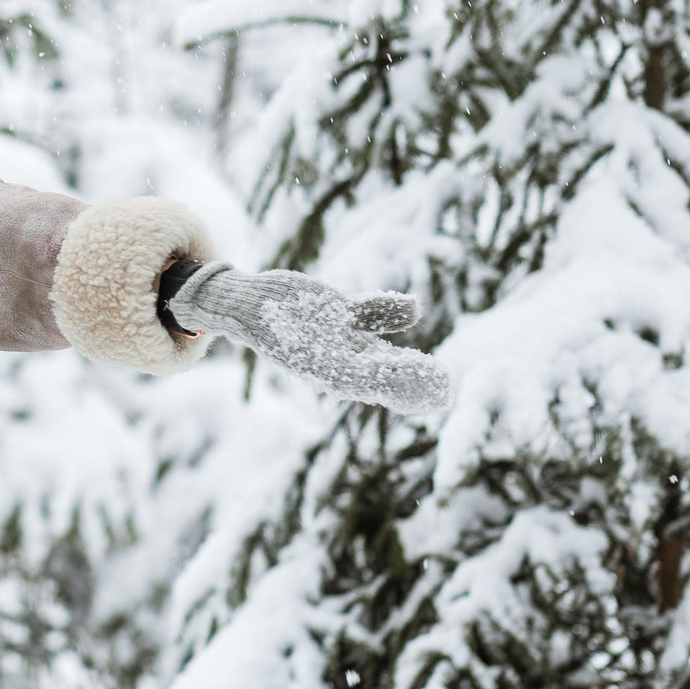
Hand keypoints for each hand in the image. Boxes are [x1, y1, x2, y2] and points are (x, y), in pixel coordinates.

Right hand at [166, 263, 449, 414]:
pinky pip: (368, 314)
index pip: (378, 384)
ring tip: (436, 367)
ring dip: (406, 358)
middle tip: (446, 384)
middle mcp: (339, 358)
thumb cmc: (270, 323)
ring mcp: (339, 336)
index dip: (409, 386)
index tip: (437, 385)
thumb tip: (394, 335)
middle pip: (383, 373)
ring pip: (379, 350)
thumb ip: (349, 337)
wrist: (243, 302)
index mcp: (332, 372)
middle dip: (413, 380)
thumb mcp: (309, 336)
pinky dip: (390, 311)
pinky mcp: (337, 313)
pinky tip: (412, 306)